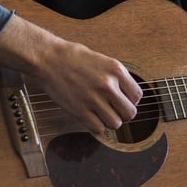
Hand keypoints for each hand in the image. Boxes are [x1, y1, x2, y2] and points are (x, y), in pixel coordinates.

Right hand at [0, 14, 141, 134]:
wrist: (48, 59)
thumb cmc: (72, 57)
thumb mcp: (101, 59)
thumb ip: (116, 76)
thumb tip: (127, 93)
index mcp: (115, 70)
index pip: (137, 96)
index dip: (131, 101)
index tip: (123, 100)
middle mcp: (107, 85)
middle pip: (130, 113)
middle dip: (123, 114)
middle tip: (114, 110)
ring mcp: (93, 99)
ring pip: (115, 124)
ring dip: (110, 121)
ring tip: (101, 114)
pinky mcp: (79, 110)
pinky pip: (98, 129)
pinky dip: (96, 126)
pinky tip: (91, 118)